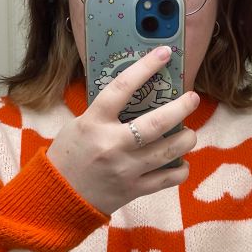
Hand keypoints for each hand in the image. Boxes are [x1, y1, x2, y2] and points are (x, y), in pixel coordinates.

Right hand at [47, 46, 198, 213]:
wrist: (59, 197)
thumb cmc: (68, 156)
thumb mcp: (79, 125)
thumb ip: (105, 112)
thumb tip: (137, 93)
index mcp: (94, 123)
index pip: (122, 88)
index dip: (146, 67)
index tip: (164, 54)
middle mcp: (112, 145)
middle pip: (157, 122)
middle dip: (182, 107)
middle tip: (192, 99)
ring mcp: (125, 169)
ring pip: (169, 151)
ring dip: (187, 139)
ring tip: (189, 133)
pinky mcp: (134, 190)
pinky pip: (168, 179)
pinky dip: (181, 169)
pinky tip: (180, 162)